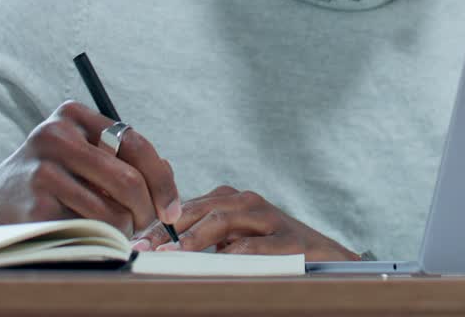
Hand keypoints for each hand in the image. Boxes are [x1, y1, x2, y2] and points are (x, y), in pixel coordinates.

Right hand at [0, 100, 180, 236]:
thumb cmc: (45, 179)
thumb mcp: (77, 153)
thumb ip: (118, 157)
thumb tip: (167, 176)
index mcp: (72, 116)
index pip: (136, 144)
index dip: (162, 180)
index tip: (171, 208)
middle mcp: (56, 136)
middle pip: (128, 178)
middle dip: (147, 210)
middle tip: (149, 225)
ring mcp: (43, 170)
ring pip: (112, 209)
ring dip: (121, 229)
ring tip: (112, 230)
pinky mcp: (35, 204)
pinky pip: (88, 228)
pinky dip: (98, 238)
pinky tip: (88, 235)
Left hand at [133, 185, 358, 260]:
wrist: (328, 257)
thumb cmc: (276, 249)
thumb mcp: (238, 240)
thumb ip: (206, 240)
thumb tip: (163, 252)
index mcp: (233, 199)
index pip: (188, 207)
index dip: (160, 224)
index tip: (136, 241)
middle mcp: (248, 202)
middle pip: (200, 208)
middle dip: (168, 229)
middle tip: (145, 248)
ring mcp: (269, 218)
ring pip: (222, 220)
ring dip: (192, 239)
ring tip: (170, 255)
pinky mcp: (286, 239)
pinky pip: (253, 245)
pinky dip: (230, 255)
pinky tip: (212, 265)